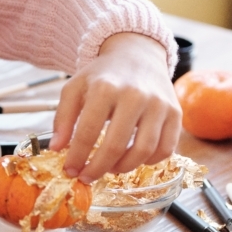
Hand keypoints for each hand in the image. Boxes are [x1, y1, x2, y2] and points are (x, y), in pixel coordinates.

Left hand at [50, 33, 180, 182]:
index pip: (88, 131)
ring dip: (123, 167)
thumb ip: (62, 117)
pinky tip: (133, 159)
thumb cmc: (102, 75)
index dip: (77, 155)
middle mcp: (135, 95)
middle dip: (98, 167)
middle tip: (87, 177)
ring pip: (144, 150)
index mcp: (105, 87)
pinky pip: (166, 148)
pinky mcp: (175, 113)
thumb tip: (56, 148)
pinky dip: (149, 161)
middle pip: (116, 144)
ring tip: (109, 168)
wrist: (136, 55)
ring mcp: (158, 104)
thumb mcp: (74, 88)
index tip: (70, 170)